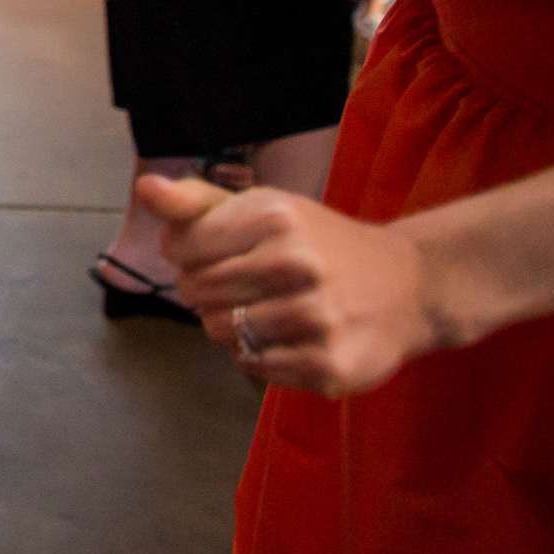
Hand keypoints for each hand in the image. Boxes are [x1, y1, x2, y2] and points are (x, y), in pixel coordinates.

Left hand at [140, 176, 442, 395]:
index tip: (218, 253)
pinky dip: (254, 354)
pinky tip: (282, 336)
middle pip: (197, 292)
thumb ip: (196, 202)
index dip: (189, 255)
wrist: (408, 286)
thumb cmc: (317, 242)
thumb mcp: (263, 208)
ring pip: (220, 332)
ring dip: (228, 325)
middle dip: (206, 292)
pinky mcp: (328, 365)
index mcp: (275, 217)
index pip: (182, 247)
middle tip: (242, 286)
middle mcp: (297, 263)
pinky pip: (252, 366)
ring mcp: (315, 317)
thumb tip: (146, 188)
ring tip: (261, 310)